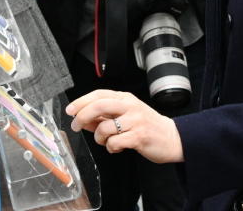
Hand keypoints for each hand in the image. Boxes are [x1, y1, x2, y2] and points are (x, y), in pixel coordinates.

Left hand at [66, 89, 183, 162]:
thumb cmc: (148, 126)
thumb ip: (105, 116)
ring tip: (105, 141)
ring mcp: (135, 121)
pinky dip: (110, 148)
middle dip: (83, 116)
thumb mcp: (126, 115)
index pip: (99, 94)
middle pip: (99, 105)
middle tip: (76, 125)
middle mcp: (130, 106)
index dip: (81, 101)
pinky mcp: (139, 136)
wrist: (172, 138)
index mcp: (126, 98)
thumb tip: (83, 119)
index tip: (70, 110)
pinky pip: (114, 142)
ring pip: (104, 127)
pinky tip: (116, 148)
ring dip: (99, 138)